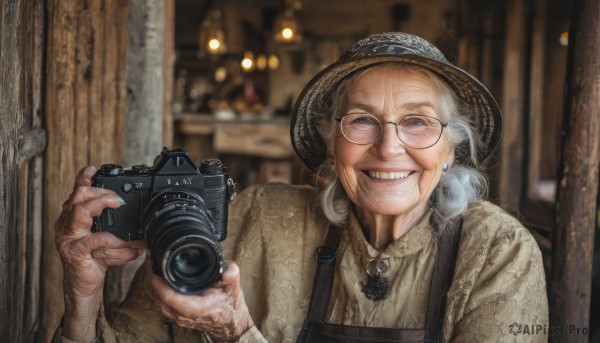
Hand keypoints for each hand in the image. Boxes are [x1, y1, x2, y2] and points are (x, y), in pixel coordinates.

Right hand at [55, 166, 144, 341]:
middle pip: (77, 197)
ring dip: (100, 205)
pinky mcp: (74, 254)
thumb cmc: (96, 259)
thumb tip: (149, 222)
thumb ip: (123, 228)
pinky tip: (126, 246)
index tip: (93, 168)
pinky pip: (92, 241)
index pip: (76, 192)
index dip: (83, 178)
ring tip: (117, 204)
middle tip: (118, 198)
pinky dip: (112, 242)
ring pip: (79, 213)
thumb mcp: (110, 238)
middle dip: (99, 192)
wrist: (85, 285)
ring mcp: (69, 238)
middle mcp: (67, 224)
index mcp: (74, 217)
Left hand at [152, 261, 253, 341]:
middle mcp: (184, 316)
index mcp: (195, 308)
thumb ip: (231, 274)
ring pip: (161, 303)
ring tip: (164, 276)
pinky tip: (169, 287)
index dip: (159, 283)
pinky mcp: (179, 319)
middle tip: (160, 268)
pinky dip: (164, 296)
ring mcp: (180, 319)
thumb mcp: (233, 288)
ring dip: (160, 290)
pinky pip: (165, 306)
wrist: (230, 324)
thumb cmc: (230, 307)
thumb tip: (224, 265)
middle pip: (161, 299)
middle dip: (158, 283)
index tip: (157, 270)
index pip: (168, 297)